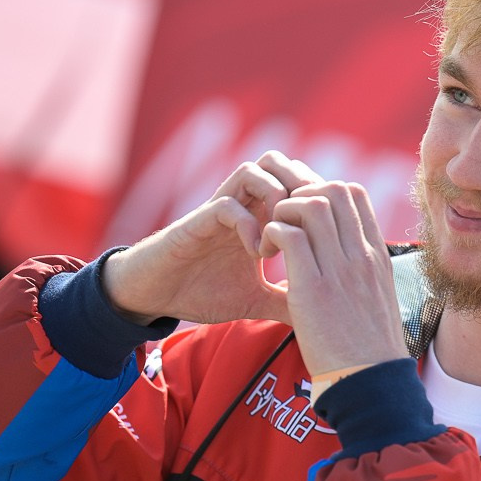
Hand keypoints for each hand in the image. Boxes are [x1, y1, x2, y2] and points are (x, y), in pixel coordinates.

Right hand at [102, 152, 319, 324]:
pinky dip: (248, 224)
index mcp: (258, 217)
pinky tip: (256, 253)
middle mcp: (241, 205)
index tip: (327, 236)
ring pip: (256, 170)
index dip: (317, 199)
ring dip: (277, 199)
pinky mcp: (197, 221)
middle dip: (302, 190)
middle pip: (280, 164)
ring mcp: (219, 209)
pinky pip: (227, 203)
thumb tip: (318, 317)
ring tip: (283, 239)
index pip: (297, 184)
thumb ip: (285, 301)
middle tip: (310, 228)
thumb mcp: (254, 300)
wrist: (153, 296)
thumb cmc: (200, 291)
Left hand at [260, 180, 407, 375]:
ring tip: (271, 239)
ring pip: (310, 204)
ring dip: (282, 212)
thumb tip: (346, 263)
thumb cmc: (369, 351)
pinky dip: (270, 234)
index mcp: (376, 257)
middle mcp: (361, 256)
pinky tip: (264, 255)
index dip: (322, 192)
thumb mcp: (377, 302)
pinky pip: (288, 234)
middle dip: (299, 195)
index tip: (303, 219)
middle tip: (282, 224)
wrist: (371, 385)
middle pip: (332, 188)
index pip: (354, 194)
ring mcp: (340, 270)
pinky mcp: (313, 289)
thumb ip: (362, 275)